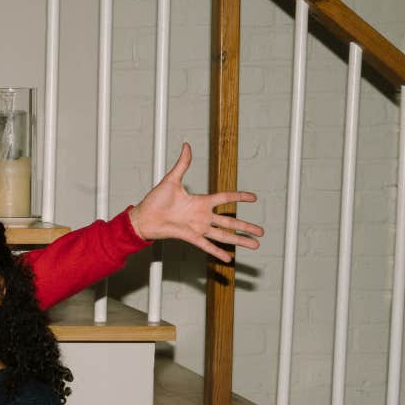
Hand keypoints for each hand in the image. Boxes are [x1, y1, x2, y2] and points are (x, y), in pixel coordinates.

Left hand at [127, 142, 263, 262]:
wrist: (143, 217)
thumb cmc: (154, 200)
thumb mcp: (171, 180)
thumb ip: (182, 164)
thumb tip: (187, 145)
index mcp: (200, 201)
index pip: (225, 198)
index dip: (239, 197)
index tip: (254, 198)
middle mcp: (202, 216)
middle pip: (230, 221)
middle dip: (246, 226)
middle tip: (262, 231)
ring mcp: (197, 227)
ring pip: (224, 235)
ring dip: (239, 240)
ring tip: (255, 245)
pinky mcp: (190, 236)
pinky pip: (207, 245)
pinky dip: (217, 252)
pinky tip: (229, 258)